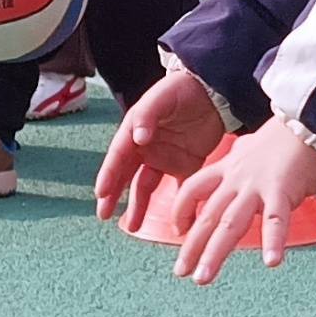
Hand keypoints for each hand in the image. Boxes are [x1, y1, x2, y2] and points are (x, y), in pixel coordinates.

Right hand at [96, 66, 229, 220]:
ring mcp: (164, 158)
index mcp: (135, 131)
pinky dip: (175, 205)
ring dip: (138, 205)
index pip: (118, 156)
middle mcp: (145, 148)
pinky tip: (173, 222)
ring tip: (132, 226)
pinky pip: (176, 188)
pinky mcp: (185, 165)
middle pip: (126, 175)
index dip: (109, 174)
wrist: (213, 91)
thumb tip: (138, 138)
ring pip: (146, 186)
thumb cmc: (182, 89)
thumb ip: (147, 115)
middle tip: (103, 215)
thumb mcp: (161, 97)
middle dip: (113, 195)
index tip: (101, 193)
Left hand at [164, 116, 315, 283]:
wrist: (309, 118)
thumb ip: (242, 158)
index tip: (179, 230)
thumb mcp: (253, 145)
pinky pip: (276, 220)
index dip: (181, 210)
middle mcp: (237, 179)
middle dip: (192, 247)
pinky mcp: (283, 190)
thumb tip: (239, 161)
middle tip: (181, 271)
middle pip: (207, 216)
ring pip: (229, 224)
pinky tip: (271, 261)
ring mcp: (257, 186)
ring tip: (203, 278)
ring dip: (215, 253)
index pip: (193, 189)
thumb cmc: (288, 135)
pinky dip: (273, 241)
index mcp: (229, 167)